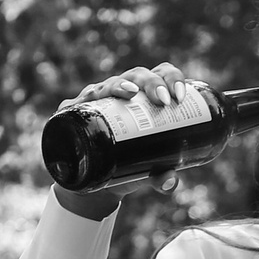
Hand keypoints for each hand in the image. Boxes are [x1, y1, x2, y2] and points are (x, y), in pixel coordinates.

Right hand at [52, 59, 190, 213]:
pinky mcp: (78, 113)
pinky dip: (86, 98)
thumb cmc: (129, 165)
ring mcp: (100, 100)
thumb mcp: (148, 172)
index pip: (161, 75)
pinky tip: (92, 97)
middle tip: (162, 100)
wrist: (97, 181)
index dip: (172, 78)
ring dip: (120, 84)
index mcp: (147, 97)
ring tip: (131, 93)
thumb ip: (162, 176)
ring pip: (109, 84)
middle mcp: (123, 93)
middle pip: (138, 75)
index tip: (180, 97)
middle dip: (151, 82)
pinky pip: (79, 101)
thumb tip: (169, 183)